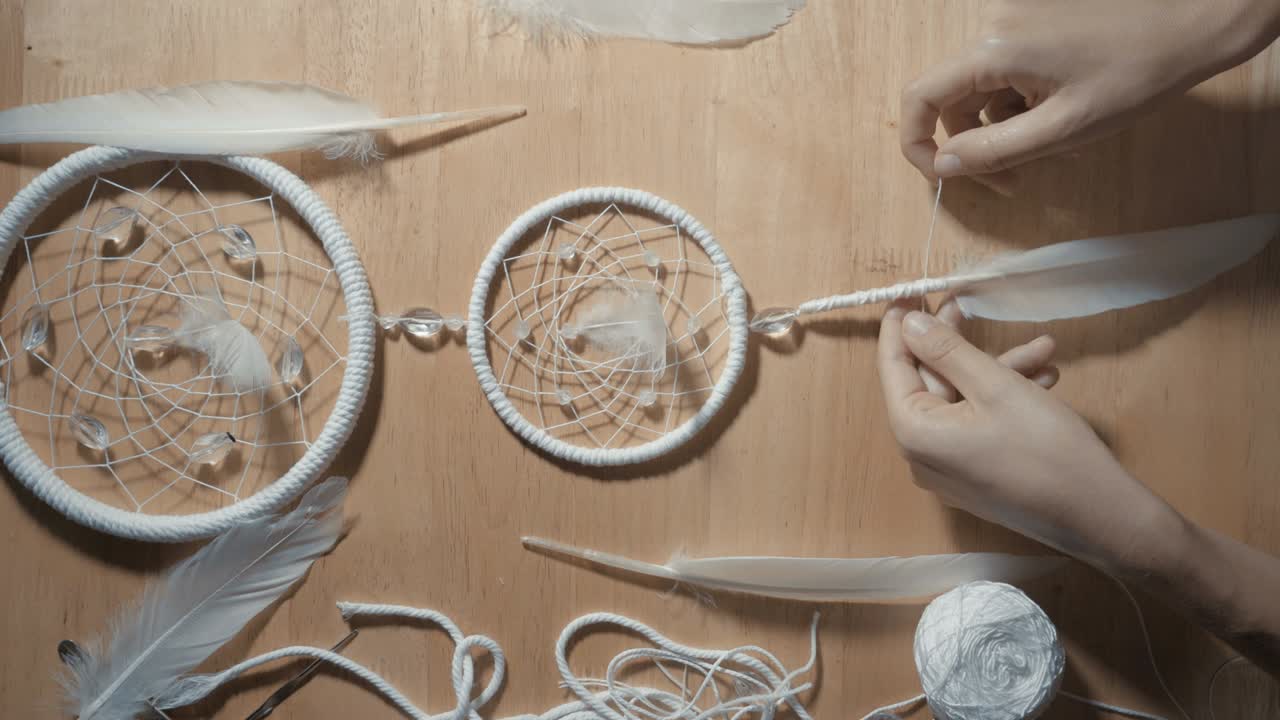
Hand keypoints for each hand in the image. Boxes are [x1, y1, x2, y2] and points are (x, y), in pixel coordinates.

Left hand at [877, 301, 1185, 573]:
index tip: (908, 290)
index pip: (894, 366)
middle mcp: (922, 454)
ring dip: (999, 369)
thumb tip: (908, 323)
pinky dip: (1007, 397)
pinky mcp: (977, 474)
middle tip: (967, 302)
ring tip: (1044, 346)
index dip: (901, 326)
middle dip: (960, 343)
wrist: (1100, 515)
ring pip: (963, 400)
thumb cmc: (1045, 448)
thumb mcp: (996, 386)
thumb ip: (947, 351)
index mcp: (914, 432)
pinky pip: (979, 423)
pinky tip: (1047, 377)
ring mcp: (950, 468)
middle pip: (930, 381)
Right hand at [900, 0, 1279, 182]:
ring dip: (1006, 127)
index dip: (918, 144)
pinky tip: (1063, 118)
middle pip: (954, 98)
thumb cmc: (1137, 75)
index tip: (944, 178)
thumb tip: (942, 167)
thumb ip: (993, 152)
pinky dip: (1024, 102)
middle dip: (977, 146)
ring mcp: (1014, 19)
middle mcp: (993, 26)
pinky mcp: (1034, 19)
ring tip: (1055, 148)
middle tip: (1013, 182)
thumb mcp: (1061, 129)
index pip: (920, 97)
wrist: (1194, 20)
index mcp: (993, 49)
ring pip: (984, 89)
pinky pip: (1008, 71)